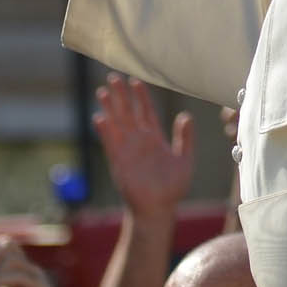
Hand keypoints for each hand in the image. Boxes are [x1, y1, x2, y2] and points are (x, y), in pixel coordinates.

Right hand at [94, 75, 195, 218]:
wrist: (158, 209)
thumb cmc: (173, 188)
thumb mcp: (185, 160)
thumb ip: (185, 138)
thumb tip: (186, 116)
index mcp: (155, 139)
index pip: (146, 112)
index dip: (141, 97)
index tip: (136, 81)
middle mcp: (139, 141)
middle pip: (128, 113)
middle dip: (121, 96)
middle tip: (114, 77)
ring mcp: (128, 150)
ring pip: (117, 124)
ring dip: (109, 108)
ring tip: (102, 92)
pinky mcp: (119, 161)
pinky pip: (110, 143)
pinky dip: (105, 131)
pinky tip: (100, 117)